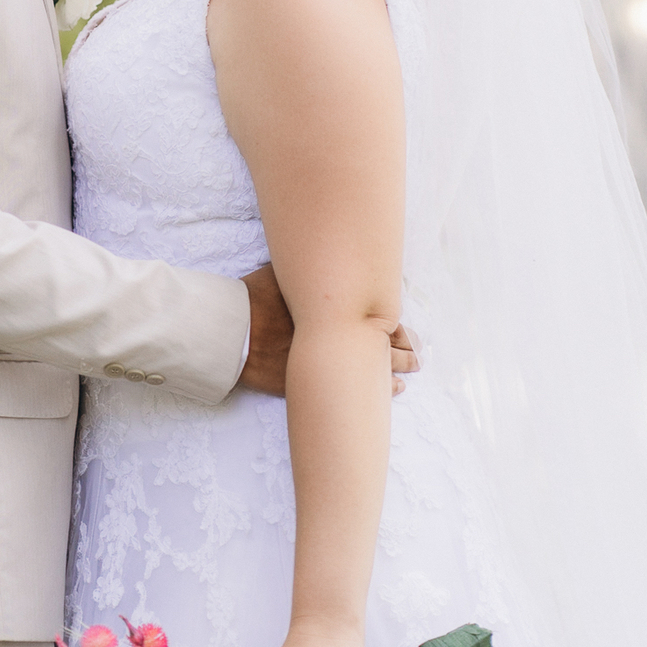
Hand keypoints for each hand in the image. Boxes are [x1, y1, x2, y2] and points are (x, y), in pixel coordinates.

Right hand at [238, 264, 418, 397]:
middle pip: (379, 347)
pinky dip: (370, 392)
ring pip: (368, 372)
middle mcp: (334, 339)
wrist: (229, 333)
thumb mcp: (279, 275)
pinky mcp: (308, 384)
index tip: (405, 332)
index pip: (376, 321)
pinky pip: (347, 391)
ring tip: (407, 373)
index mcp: (332, 312)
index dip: (395, 328)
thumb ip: (303, 272)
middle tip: (417, 354)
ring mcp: (322, 364)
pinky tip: (385, 393)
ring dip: (392, 373)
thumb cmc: (252, 300)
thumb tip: (313, 253)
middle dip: (401, 351)